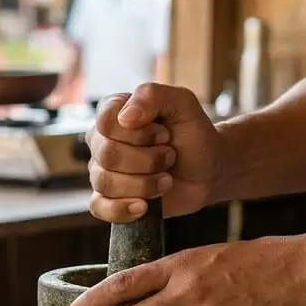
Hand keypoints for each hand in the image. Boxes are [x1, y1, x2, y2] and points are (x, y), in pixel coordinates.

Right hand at [86, 84, 224, 222]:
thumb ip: (154, 96)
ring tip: (166, 179)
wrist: (207, 170)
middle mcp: (101, 141)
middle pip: (107, 155)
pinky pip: (98, 207)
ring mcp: (101, 171)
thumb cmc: (193, 135)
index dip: (139, 133)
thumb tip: (126, 118)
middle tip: (170, 157)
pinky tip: (143, 207)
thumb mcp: (183, 104)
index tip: (164, 134)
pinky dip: (122, 209)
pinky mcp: (108, 198)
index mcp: (112, 113)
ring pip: (106, 182)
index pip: (106, 122)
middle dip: (149, 160)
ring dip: (145, 184)